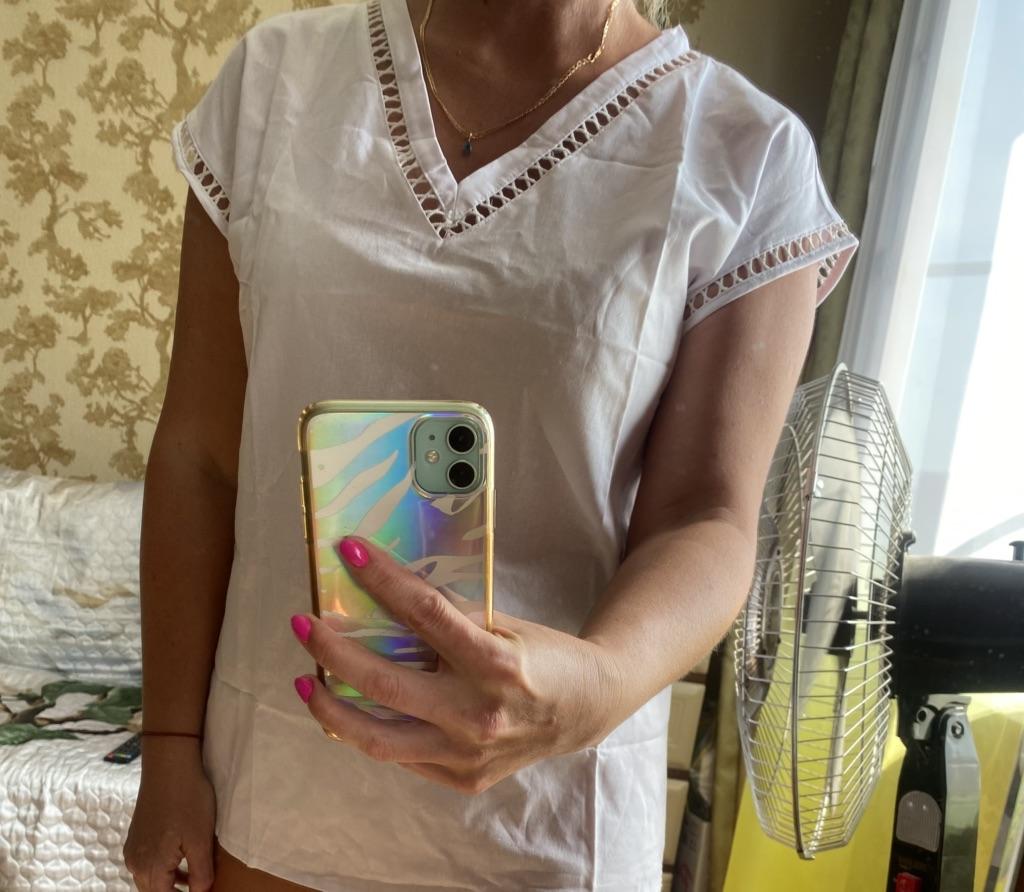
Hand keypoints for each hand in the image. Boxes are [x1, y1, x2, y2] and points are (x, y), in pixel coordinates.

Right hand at [123, 740, 215, 890]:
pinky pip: (147, 863)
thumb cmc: (188, 800)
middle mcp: (136, 863)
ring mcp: (133, 849)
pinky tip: (181, 861)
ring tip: (193, 878)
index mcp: (151, 868)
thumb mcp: (201, 840)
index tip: (201, 891)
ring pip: (150, 879)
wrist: (169, 766)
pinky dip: (163, 869)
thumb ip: (200, 873)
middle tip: (198, 886)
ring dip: (169, 884)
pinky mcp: (136, 837)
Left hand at [290, 536, 624, 793]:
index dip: (381, 579)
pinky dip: (369, 731)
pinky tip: (349, 711)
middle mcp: (477, 714)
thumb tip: (385, 592)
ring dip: (330, 708)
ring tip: (306, 682)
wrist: (586, 709)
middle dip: (332, 650)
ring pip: (376, 738)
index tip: (348, 551)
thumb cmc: (542, 657)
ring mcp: (467, 754)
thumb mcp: (500, 626)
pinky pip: (400, 757)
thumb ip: (448, 617)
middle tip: (304, 625)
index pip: (424, 613)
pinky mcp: (461, 778)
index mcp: (495, 663)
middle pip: (384, 683)